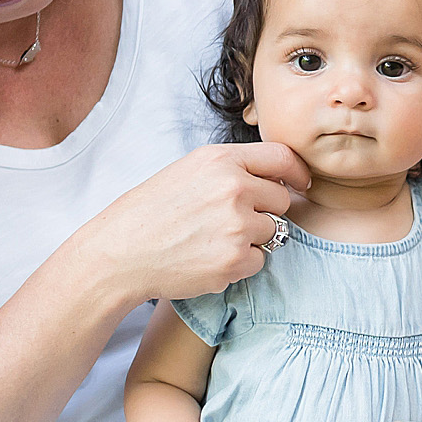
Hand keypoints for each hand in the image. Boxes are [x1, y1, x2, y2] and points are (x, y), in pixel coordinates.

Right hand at [80, 143, 308, 306]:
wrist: (119, 253)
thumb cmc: (152, 212)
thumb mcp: (190, 171)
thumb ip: (233, 170)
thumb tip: (280, 179)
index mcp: (221, 160)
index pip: (282, 157)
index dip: (297, 172)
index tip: (301, 184)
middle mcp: (233, 188)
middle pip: (283, 200)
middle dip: (266, 211)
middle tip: (230, 220)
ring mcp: (236, 226)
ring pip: (273, 233)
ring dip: (252, 239)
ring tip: (212, 239)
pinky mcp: (234, 260)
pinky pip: (259, 261)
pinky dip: (241, 264)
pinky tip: (208, 258)